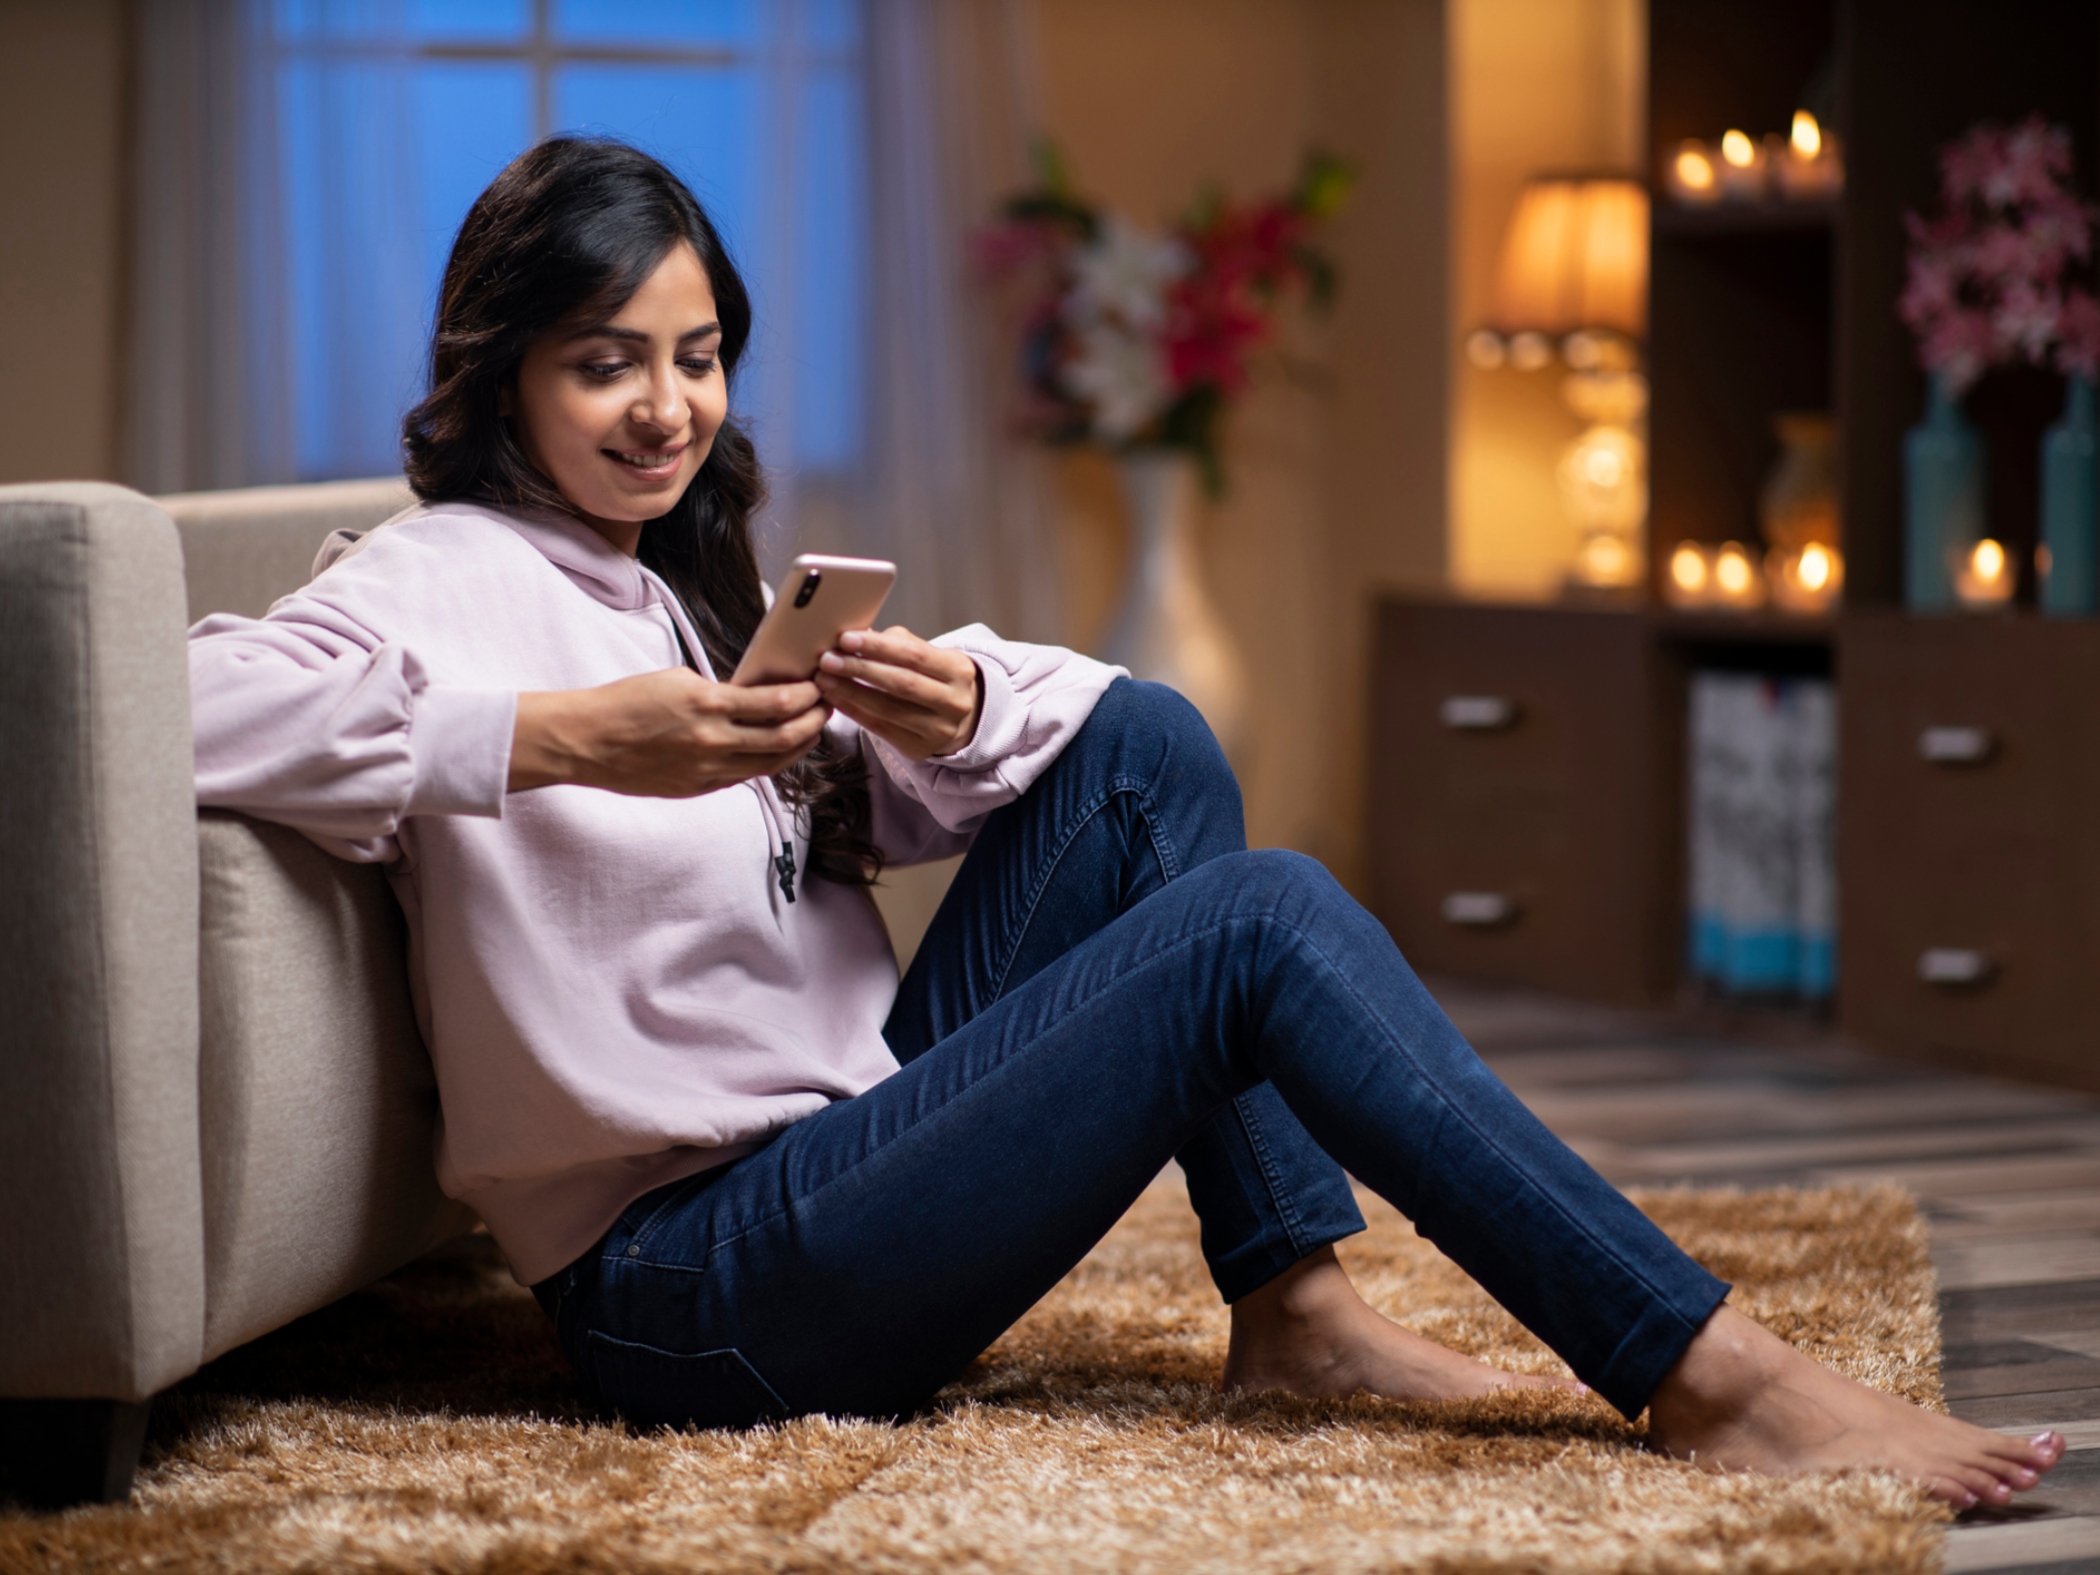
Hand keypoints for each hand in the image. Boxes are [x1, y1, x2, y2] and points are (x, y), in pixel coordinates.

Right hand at [509, 668, 827, 795]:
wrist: (586, 741)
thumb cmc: (626, 703)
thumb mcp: (678, 680)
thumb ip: (720, 690)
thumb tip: (755, 694)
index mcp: (708, 705)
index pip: (778, 703)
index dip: (807, 696)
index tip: (818, 686)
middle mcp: (713, 742)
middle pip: (784, 737)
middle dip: (814, 721)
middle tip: (827, 707)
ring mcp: (707, 770)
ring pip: (771, 763)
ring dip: (798, 746)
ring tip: (811, 730)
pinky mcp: (698, 788)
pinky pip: (743, 776)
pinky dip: (766, 761)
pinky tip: (775, 750)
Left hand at [814, 626, 982, 760]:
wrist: (959, 719)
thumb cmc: (933, 679)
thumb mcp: (928, 656)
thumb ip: (897, 643)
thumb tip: (857, 636)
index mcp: (958, 670)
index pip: (915, 655)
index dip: (878, 646)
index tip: (846, 638)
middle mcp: (954, 702)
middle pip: (902, 683)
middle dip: (860, 669)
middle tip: (828, 659)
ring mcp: (939, 729)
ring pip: (888, 709)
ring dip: (851, 692)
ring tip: (824, 679)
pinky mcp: (920, 748)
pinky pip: (880, 728)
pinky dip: (854, 712)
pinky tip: (835, 699)